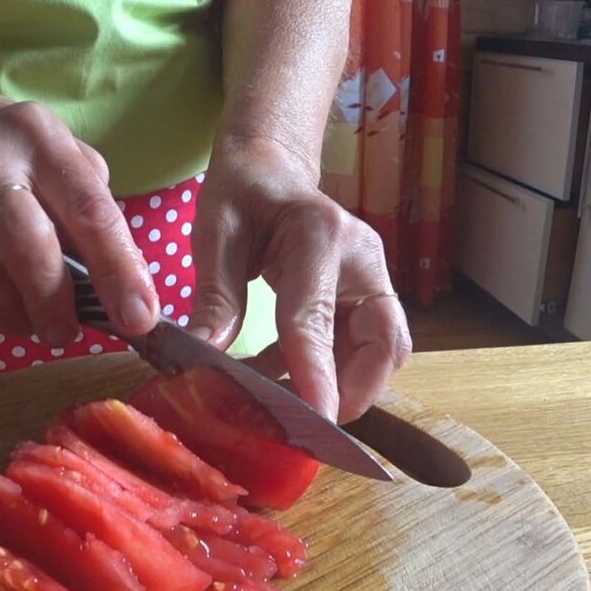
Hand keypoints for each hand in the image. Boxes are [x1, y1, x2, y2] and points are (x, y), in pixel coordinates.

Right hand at [0, 88, 157, 344]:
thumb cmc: (13, 149)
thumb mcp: (59, 151)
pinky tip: (11, 306)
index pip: (88, 210)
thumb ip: (90, 206)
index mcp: (42, 142)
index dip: (118, 270)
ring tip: (43, 327)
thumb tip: (120, 280)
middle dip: (56, 301)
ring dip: (21, 315)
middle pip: (28, 246)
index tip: (139, 316)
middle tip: (71, 335)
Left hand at [188, 137, 412, 422]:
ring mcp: (370, 276)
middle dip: (355, 389)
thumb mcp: (214, 234)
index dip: (318, 371)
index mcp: (318, 234)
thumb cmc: (240, 192)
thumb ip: (215, 294)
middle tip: (307, 425)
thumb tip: (206, 355)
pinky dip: (328, 370)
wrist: (270, 165)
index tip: (317, 418)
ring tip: (284, 405)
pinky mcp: (365, 293)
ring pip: (381, 349)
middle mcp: (360, 256)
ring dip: (343, 384)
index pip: (318, 316)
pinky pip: (361, 344)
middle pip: (384, 341)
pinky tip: (277, 378)